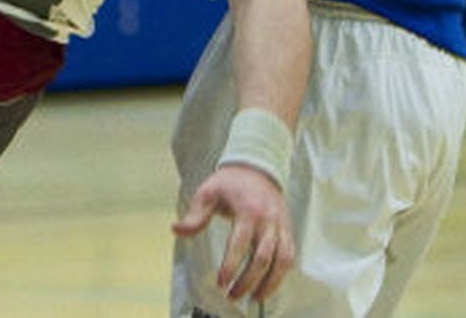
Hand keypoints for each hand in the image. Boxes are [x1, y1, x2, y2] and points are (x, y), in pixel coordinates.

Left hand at [172, 163, 295, 303]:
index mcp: (248, 211)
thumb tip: (176, 230)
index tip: (221, 284)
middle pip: (261, 259)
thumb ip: (195, 215)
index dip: (230, 267)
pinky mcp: (287, 229)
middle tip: (232, 296)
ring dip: (269, 283)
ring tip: (254, 298)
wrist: (257, 167)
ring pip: (281, 261)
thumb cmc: (229, 183)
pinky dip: (281, 274)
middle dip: (247, 282)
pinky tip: (268, 285)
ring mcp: (280, 226)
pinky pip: (289, 256)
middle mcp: (268, 220)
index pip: (240, 245)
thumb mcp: (207, 193)